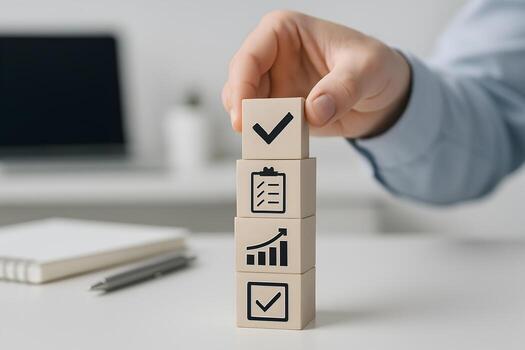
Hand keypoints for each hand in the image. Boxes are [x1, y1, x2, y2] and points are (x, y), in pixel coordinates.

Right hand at [222, 11, 410, 137]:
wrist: (384, 96)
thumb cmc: (375, 67)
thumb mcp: (368, 69)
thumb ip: (344, 87)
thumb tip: (314, 111)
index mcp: (285, 31)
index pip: (251, 55)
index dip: (241, 84)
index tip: (245, 115)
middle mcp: (272, 56)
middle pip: (239, 82)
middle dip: (242, 109)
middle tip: (252, 135)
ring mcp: (274, 84)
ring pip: (244, 105)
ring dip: (252, 125)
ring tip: (267, 143)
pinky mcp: (279, 109)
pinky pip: (262, 124)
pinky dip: (265, 137)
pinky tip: (277, 146)